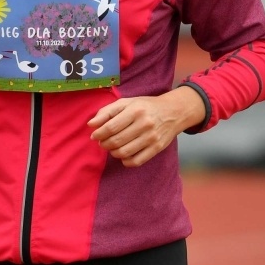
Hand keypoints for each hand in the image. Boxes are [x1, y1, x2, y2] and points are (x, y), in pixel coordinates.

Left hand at [87, 87, 205, 166]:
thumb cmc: (145, 106)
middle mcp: (144, 124)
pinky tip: (123, 154)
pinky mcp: (157, 148)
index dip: (98, 134)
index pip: (110, 127)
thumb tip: (91, 124)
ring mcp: (152, 138)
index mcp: (135, 111)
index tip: (95, 136)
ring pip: (124, 153)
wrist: (173, 112)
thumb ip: (107, 112)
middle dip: (104, 144)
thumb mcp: (126, 103)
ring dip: (113, 152)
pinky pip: (136, 161)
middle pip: (116, 141)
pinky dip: (125, 161)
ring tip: (112, 147)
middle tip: (102, 142)